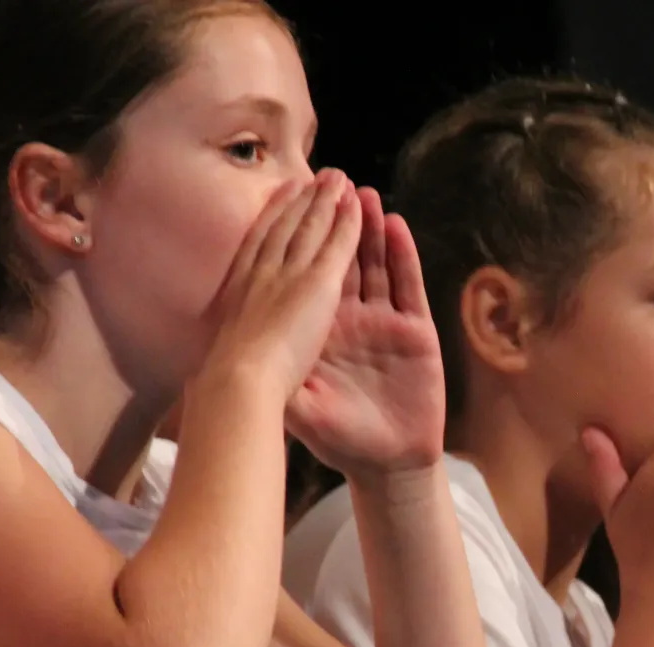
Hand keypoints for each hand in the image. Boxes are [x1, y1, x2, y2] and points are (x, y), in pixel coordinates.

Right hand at [207, 170, 361, 398]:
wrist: (236, 383)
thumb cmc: (224, 384)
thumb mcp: (222, 352)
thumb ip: (230, 339)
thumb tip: (221, 347)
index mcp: (238, 291)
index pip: (258, 244)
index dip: (272, 216)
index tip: (281, 194)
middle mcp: (261, 273)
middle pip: (286, 227)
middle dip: (301, 199)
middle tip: (315, 175)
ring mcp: (288, 275)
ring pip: (311, 228)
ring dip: (325, 200)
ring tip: (338, 177)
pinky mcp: (317, 284)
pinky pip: (337, 246)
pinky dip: (347, 222)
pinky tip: (357, 204)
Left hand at [286, 188, 445, 479]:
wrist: (386, 464)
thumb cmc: (339, 438)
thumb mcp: (296, 406)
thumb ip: (274, 376)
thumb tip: (237, 352)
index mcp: (317, 330)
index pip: (306, 272)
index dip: (302, 235)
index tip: (294, 198)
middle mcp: (350, 320)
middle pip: (342, 258)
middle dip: (337, 217)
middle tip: (332, 176)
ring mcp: (384, 323)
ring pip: (375, 264)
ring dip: (369, 229)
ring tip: (363, 192)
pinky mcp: (416, 334)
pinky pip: (408, 286)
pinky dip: (403, 256)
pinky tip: (395, 227)